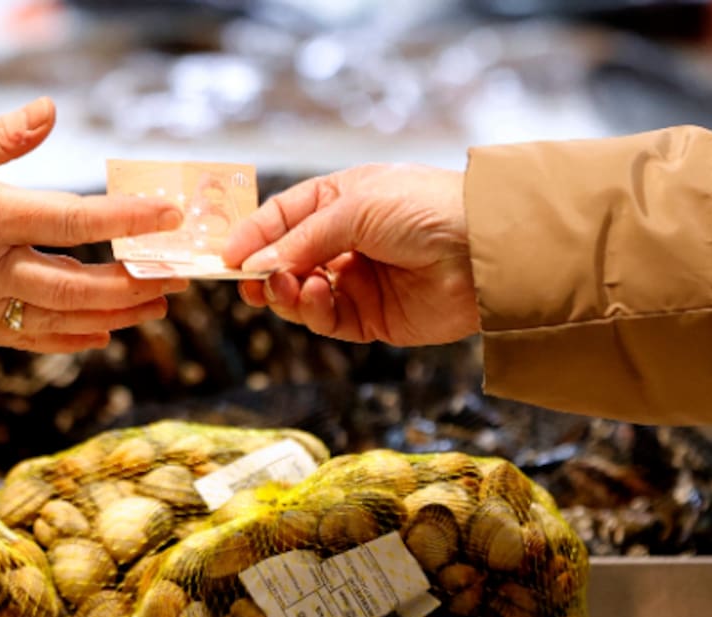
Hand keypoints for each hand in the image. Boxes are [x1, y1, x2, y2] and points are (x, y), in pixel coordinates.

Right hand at [0, 97, 187, 352]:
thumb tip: (50, 111)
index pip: (72, 219)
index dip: (126, 219)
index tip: (169, 216)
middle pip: (78, 286)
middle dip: (134, 284)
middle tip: (176, 277)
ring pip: (59, 318)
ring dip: (112, 316)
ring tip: (153, 307)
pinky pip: (24, 337)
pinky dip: (65, 340)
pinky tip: (96, 337)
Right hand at [222, 163, 478, 345]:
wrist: (486, 251)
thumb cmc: (427, 209)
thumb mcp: (356, 207)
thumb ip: (303, 238)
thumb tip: (259, 264)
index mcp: (341, 201)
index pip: (283, 218)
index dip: (253, 236)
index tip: (225, 256)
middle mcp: (346, 240)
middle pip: (285, 261)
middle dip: (263, 272)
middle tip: (246, 282)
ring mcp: (358, 281)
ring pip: (301, 294)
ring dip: (286, 292)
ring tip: (285, 287)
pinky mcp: (372, 317)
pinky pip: (327, 320)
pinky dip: (314, 311)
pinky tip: (317, 296)